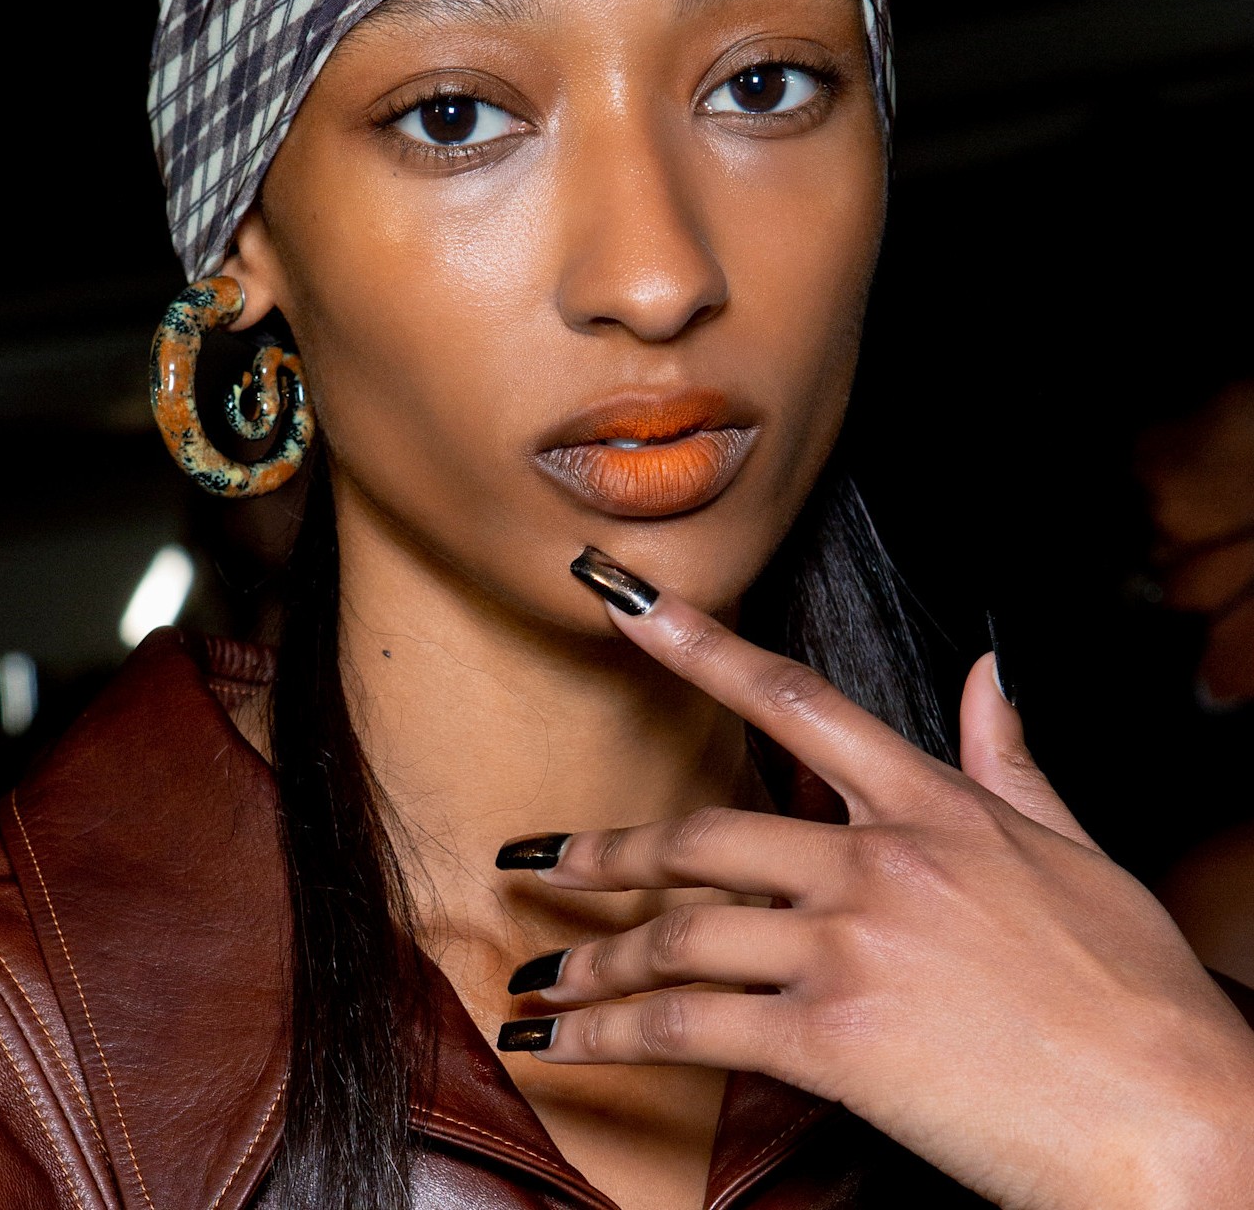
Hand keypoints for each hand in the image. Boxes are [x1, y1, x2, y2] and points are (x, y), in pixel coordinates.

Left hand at [496, 552, 1253, 1209]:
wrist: (1187, 1124)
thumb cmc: (1136, 995)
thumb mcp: (1076, 853)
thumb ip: (1011, 756)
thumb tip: (988, 671)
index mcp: (933, 803)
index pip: (793, 698)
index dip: (697, 642)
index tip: (623, 603)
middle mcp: (879, 858)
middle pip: (702, 835)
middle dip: (607, 853)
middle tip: (540, 860)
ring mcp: (852, 943)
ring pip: (680, 931)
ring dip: (596, 957)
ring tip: (544, 977)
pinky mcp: (838, 1037)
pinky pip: (692, 1025)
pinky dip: (613, 1036)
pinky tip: (561, 1049)